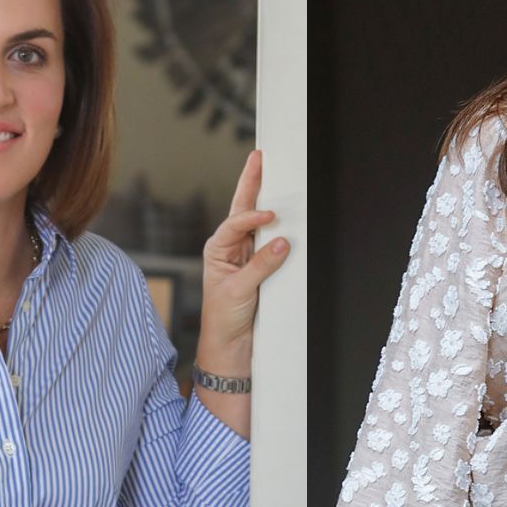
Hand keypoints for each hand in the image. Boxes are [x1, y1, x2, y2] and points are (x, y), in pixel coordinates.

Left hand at [198, 148, 290, 364]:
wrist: (231, 348)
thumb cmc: (223, 319)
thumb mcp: (238, 291)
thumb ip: (260, 266)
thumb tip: (282, 243)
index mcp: (218, 249)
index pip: (235, 223)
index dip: (252, 216)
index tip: (270, 216)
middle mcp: (232, 249)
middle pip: (243, 210)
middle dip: (251, 183)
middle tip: (260, 158)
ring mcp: (248, 257)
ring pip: (258, 223)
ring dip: (266, 200)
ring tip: (271, 174)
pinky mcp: (263, 268)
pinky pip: (273, 244)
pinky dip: (281, 229)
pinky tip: (288, 217)